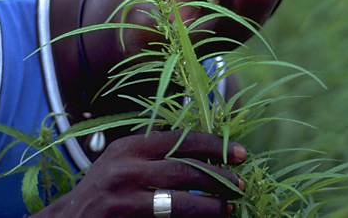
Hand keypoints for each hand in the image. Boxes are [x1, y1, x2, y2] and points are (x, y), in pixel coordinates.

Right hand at [43, 130, 245, 216]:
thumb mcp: (124, 162)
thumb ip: (155, 154)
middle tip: (242, 184)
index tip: (241, 153)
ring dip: (210, 205)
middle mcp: (125, 167)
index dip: (215, 146)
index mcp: (130, 146)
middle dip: (219, 177)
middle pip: (185, 170)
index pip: (181, 140)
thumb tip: (205, 150)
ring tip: (229, 207)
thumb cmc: (105, 190)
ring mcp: (123, 196)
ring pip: (180, 200)